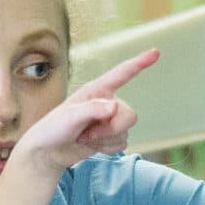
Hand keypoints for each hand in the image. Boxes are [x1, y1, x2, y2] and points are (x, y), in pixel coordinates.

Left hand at [14, 49, 159, 174]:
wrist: (48, 152)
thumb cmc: (53, 128)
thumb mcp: (68, 116)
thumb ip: (92, 109)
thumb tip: (115, 106)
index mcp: (97, 90)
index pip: (122, 73)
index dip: (140, 62)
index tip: (155, 52)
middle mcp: (107, 102)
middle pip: (130, 115)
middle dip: (112, 128)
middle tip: (88, 134)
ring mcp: (110, 120)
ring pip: (126, 131)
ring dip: (105, 140)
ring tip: (84, 138)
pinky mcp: (111, 136)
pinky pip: (122, 144)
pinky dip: (106, 148)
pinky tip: (91, 145)